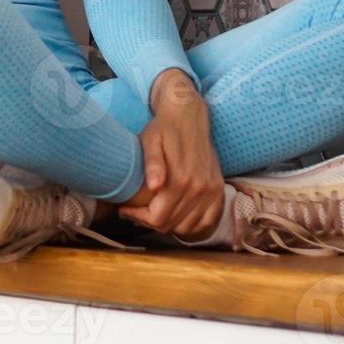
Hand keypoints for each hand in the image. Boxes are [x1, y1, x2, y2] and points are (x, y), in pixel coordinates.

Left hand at [117, 70, 224, 237]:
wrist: (188, 116)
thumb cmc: (164, 129)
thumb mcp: (150, 142)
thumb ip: (153, 164)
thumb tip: (154, 186)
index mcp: (181, 180)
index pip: (158, 218)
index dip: (138, 218)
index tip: (125, 210)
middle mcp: (200, 189)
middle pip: (171, 225)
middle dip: (149, 221)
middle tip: (135, 211)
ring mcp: (212, 191)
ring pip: (188, 227)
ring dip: (169, 224)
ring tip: (153, 211)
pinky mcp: (218, 190)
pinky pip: (208, 221)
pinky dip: (192, 225)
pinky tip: (176, 215)